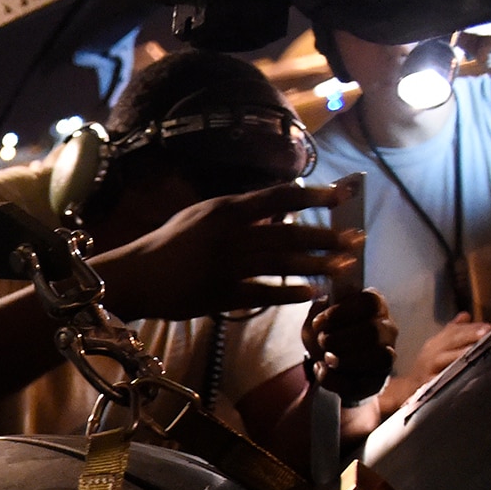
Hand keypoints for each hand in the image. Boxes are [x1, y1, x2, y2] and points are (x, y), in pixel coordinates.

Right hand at [98, 184, 360, 322]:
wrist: (134, 276)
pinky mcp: (220, 294)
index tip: (343, 197)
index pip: (280, 196)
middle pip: (290, 232)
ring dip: (317, 265)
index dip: (315, 195)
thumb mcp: (201, 215)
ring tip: (344, 268)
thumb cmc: (167, 245)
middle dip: (328, 236)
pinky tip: (310, 294)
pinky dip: (289, 293)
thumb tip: (275, 208)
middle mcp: (229, 234)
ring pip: (282, 263)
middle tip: (356, 241)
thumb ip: (237, 212)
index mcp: (225, 209)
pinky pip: (263, 293)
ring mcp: (225, 265)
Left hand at [305, 288, 397, 404]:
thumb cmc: (326, 335)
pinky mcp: (376, 381)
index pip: (369, 302)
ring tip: (326, 358)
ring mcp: (387, 356)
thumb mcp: (317, 318)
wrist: (326, 366)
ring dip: (343, 358)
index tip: (318, 323)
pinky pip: (363, 383)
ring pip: (378, 356)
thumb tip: (324, 307)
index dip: (340, 313)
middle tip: (322, 342)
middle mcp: (387, 329)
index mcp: (375, 306)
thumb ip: (319, 309)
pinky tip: (322, 370)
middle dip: (339, 338)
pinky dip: (335, 379)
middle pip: (373, 331)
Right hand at [413, 311, 489, 380]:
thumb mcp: (438, 347)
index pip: (453, 331)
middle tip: (487, 331)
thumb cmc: (430, 366)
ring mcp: (428, 368)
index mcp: (435, 343)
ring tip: (476, 348)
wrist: (409, 387)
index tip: (488, 327)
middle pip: (450, 341)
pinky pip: (440, 378)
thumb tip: (465, 315)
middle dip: (469, 335)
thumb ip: (453, 332)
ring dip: (460, 353)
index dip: (471, 328)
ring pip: (444, 358)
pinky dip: (450, 375)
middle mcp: (431, 353)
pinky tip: (463, 373)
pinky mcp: (427, 383)